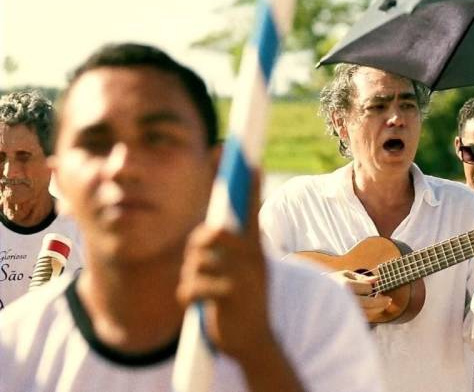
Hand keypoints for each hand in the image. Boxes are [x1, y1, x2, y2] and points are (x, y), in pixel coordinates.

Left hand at [176, 170, 270, 361]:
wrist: (254, 342)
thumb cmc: (241, 301)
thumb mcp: (242, 272)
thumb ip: (228, 249)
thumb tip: (208, 229)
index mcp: (255, 249)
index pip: (252, 210)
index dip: (250, 185)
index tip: (251, 161)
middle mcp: (253, 258)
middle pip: (212, 233)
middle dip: (197, 247)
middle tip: (200, 262)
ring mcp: (243, 276)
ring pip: (197, 261)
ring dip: (190, 276)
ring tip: (200, 289)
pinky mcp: (230, 296)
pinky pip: (192, 285)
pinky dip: (187, 296)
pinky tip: (195, 304)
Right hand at [328, 270, 390, 321]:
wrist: (313, 295)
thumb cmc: (331, 282)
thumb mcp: (345, 274)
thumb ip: (361, 278)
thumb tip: (377, 279)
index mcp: (345, 286)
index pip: (367, 288)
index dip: (371, 287)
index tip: (371, 287)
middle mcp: (344, 299)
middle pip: (369, 303)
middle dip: (381, 302)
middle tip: (389, 300)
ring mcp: (343, 311)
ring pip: (366, 314)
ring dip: (377, 310)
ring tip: (384, 305)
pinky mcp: (343, 319)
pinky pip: (360, 320)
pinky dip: (369, 316)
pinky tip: (374, 311)